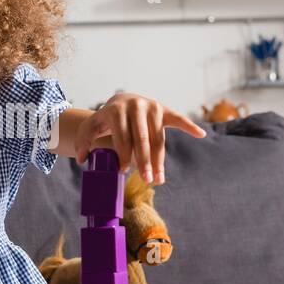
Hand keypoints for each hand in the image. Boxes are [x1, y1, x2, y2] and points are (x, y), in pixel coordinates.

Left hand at [75, 93, 206, 183]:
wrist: (119, 103)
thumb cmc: (104, 121)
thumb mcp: (90, 129)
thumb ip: (83, 142)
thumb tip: (83, 160)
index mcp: (115, 109)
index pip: (122, 136)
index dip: (123, 154)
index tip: (124, 171)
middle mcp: (135, 105)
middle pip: (142, 139)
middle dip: (145, 161)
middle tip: (147, 180)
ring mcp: (151, 106)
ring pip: (158, 137)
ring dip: (160, 160)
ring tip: (159, 178)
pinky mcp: (163, 109)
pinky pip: (178, 118)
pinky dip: (189, 126)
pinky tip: (200, 134)